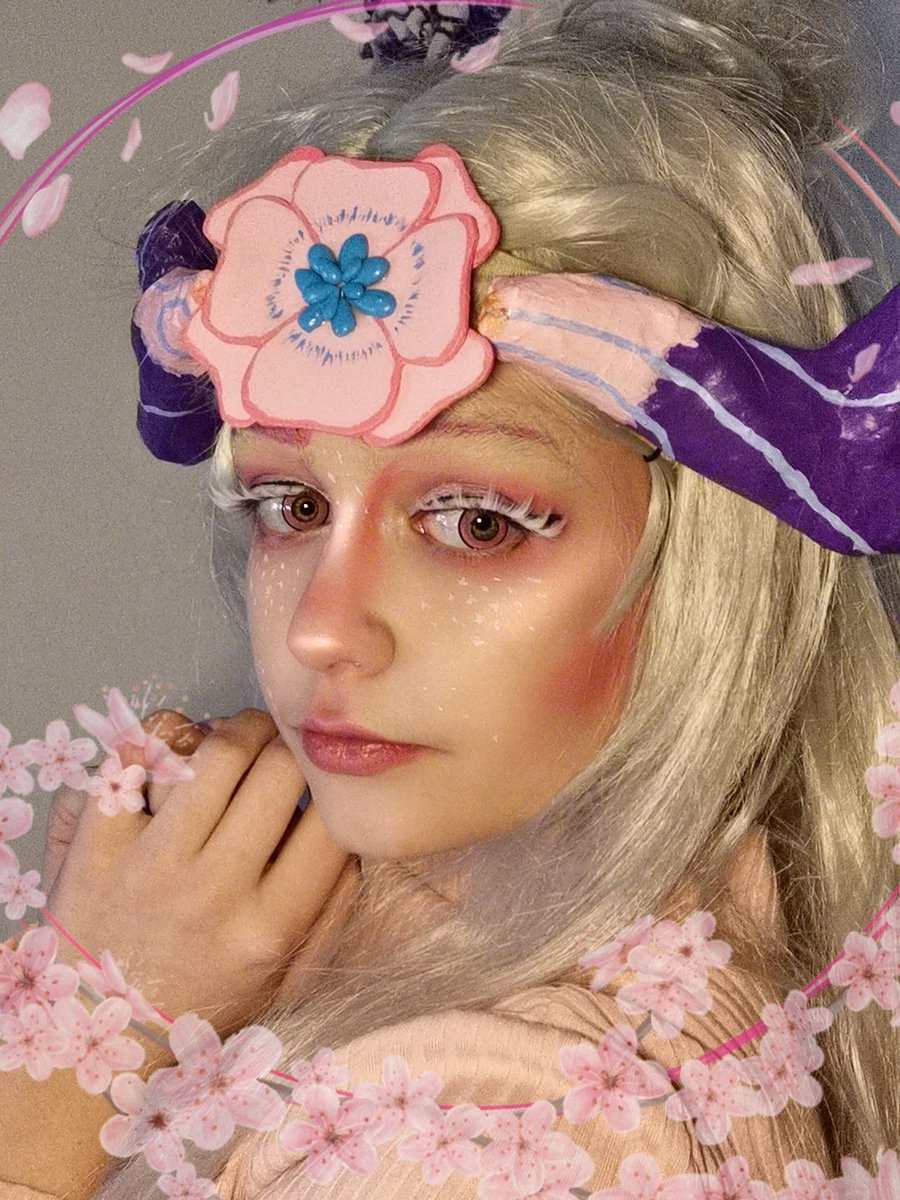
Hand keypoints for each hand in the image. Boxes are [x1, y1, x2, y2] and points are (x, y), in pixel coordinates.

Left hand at [45, 709, 356, 1040]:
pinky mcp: (96, 846)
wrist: (97, 1043)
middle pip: (279, 767)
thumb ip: (332, 912)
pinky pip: (133, 757)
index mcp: (268, 928)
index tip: (328, 784)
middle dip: (292, 743)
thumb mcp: (287, 980)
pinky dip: (157, 739)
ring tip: (241, 738)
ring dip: (238, 728)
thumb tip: (356, 838)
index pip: (331, 820)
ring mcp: (150, 864)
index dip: (338, 787)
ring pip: (215, 751)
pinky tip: (173, 752)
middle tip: (286, 746)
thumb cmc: (202, 1006)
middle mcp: (213, 891)